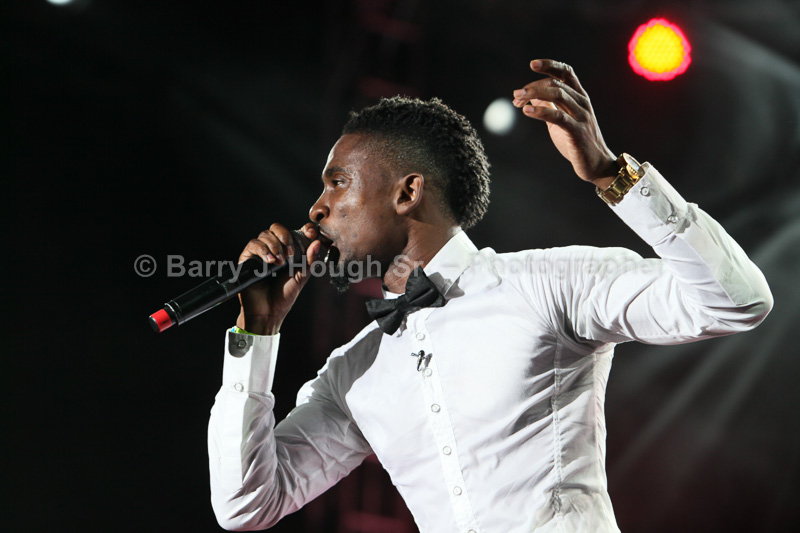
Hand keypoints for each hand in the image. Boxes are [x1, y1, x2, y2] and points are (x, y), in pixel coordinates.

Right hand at [236, 222, 325, 334]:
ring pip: (265, 234)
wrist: (268, 311)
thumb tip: (317, 242)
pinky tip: (270, 262)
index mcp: (289, 250)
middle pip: (277, 228)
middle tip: (290, 253)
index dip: (303, 229)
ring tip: (280, 263)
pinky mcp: (248, 258)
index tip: (310, 232)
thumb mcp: (302, 276)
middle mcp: (274, 248)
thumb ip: (310, 260)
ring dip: (275, 246)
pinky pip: (254, 244)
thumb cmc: (285, 295)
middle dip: (285, 237)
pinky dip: (263, 250)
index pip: (295, 231)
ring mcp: (260, 252)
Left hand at [512, 59, 616, 187]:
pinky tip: (526, 111)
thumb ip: (549, 106)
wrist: (596, 164)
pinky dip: (541, 111)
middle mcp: (582, 103)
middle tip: (516, 94)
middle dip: (533, 86)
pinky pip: (558, 116)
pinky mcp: (577, 131)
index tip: (532, 64)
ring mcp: (581, 116)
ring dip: (534, 94)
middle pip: (556, 84)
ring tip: (517, 99)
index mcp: (579, 97)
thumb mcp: (560, 120)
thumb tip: (531, 95)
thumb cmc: (577, 141)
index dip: (550, 65)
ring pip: (558, 95)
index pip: (566, 73)